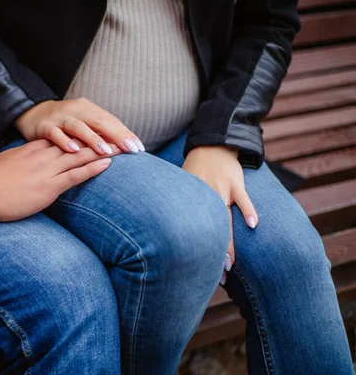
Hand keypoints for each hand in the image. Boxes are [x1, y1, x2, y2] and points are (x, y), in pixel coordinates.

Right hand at [0, 139, 120, 221]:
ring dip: (101, 150)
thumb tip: (27, 164)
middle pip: (75, 143)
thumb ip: (22, 161)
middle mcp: (43, 155)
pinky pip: (75, 174)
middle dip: (97, 138)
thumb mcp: (8, 165)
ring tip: (120, 145)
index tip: (97, 131)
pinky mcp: (49, 186)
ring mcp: (47, 169)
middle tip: (116, 134)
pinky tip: (107, 163)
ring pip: (80, 155)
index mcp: (33, 149)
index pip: (62, 138)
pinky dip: (93, 168)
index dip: (81, 135)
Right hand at [14, 99, 144, 154]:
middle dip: (115, 135)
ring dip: (92, 139)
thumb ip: (100, 133)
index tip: (138, 148)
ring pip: (78, 127)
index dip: (125, 134)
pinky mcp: (44, 126)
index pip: (111, 121)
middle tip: (129, 149)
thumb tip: (125, 146)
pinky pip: (55, 133)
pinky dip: (64, 141)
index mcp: (88, 109)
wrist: (32, 113)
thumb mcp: (83, 124)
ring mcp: (59, 118)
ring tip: (104, 151)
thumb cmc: (64, 124)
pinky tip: (73, 150)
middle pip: (98, 122)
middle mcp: (75, 110)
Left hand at [182, 146, 257, 284]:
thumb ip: (180, 206)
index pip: (191, 229)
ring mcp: (221, 189)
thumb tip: (167, 231)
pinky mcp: (235, 183)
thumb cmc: (195, 171)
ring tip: (229, 265)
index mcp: (189, 199)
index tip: (196, 271)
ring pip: (224, 220)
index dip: (194, 251)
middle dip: (212, 255)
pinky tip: (254, 226)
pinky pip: (243, 199)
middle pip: (208, 230)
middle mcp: (203, 196)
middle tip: (216, 277)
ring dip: (228, 244)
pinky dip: (248, 211)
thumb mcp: (182, 186)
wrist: (212, 145)